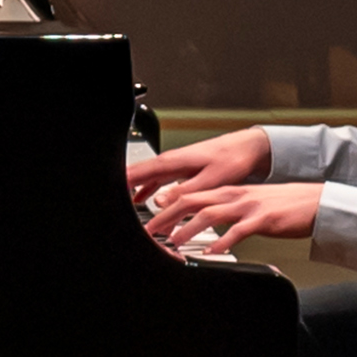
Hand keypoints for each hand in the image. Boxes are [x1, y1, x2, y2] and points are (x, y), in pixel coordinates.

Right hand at [119, 124, 271, 199]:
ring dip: (132, 191)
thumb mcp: (208, 180)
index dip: (120, 183)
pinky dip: (145, 189)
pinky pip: (155, 180)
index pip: (136, 172)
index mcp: (172, 162)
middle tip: (111, 207)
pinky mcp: (180, 169)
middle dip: (121, 189)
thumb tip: (159, 201)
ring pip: (144, 178)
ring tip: (122, 207)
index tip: (108, 196)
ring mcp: (173, 165)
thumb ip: (183, 192)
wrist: (248, 148)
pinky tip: (141, 199)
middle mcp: (169, 161)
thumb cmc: (232, 159)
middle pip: (136, 175)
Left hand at [139, 178, 324, 259]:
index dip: (168, 206)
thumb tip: (204, 220)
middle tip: (152, 229)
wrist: (313, 202)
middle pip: (193, 201)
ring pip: (210, 214)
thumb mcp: (248, 203)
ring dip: (189, 228)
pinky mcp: (263, 219)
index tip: (152, 219)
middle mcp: (234, 196)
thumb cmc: (282, 206)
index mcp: (229, 192)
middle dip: (168, 215)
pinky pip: (238, 231)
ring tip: (175, 241)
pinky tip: (212, 252)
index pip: (191, 195)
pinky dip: (222, 242)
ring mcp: (248, 206)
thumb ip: (226, 210)